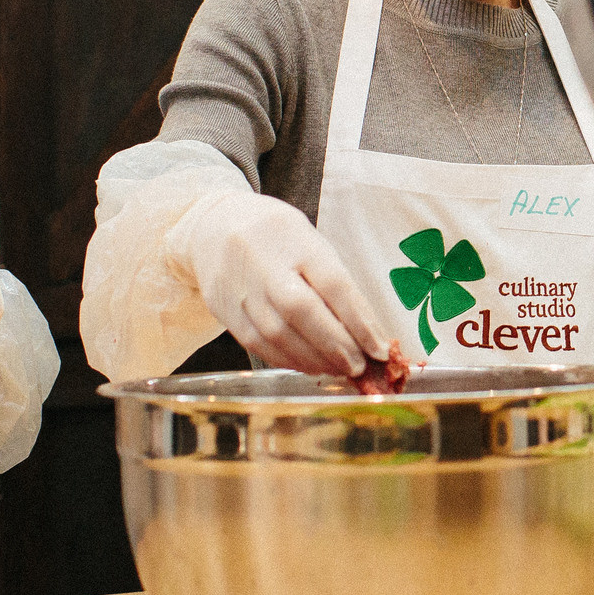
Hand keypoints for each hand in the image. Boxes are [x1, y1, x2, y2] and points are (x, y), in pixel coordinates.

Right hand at [166, 187, 400, 378]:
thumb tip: (365, 331)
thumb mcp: (310, 242)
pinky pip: (257, 344)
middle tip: (360, 366)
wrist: (214, 225)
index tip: (380, 348)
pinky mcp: (224, 310)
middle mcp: (265, 264)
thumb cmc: (277, 236)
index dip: (360, 322)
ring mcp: (240, 288)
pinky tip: (308, 364)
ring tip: (338, 369)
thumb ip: (334, 281)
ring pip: (278, 334)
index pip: (334, 284)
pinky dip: (288, 360)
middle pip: (302, 312)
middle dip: (336, 346)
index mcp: (297, 241)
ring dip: (314, 359)